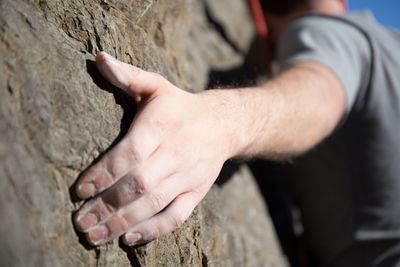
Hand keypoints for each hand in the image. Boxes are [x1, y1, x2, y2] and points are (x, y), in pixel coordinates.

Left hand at [74, 52, 232, 245]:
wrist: (223, 124)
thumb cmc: (180, 106)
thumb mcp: (157, 86)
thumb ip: (128, 75)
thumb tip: (99, 58)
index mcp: (162, 126)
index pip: (130, 152)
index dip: (104, 173)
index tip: (79, 191)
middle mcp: (176, 153)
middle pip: (139, 184)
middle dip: (108, 205)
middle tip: (80, 223)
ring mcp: (188, 176)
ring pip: (155, 203)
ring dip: (123, 223)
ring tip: (95, 237)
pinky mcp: (197, 192)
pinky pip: (176, 215)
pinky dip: (154, 230)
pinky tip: (129, 238)